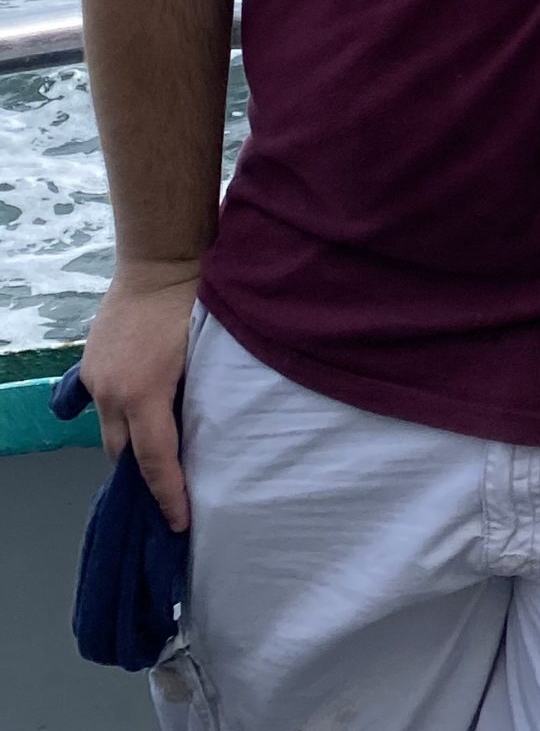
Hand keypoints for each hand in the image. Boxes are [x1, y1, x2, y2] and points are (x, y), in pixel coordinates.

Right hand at [78, 260, 201, 530]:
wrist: (162, 258)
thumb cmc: (198, 301)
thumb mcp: (209, 355)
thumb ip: (201, 397)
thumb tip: (205, 434)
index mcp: (144, 394)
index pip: (155, 461)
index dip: (169, 495)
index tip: (179, 523)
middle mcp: (112, 392)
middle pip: (124, 453)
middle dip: (144, 471)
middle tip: (173, 484)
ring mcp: (96, 377)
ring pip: (111, 429)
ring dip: (132, 440)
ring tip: (160, 446)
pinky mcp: (90, 362)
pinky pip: (104, 402)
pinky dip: (123, 411)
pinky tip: (145, 406)